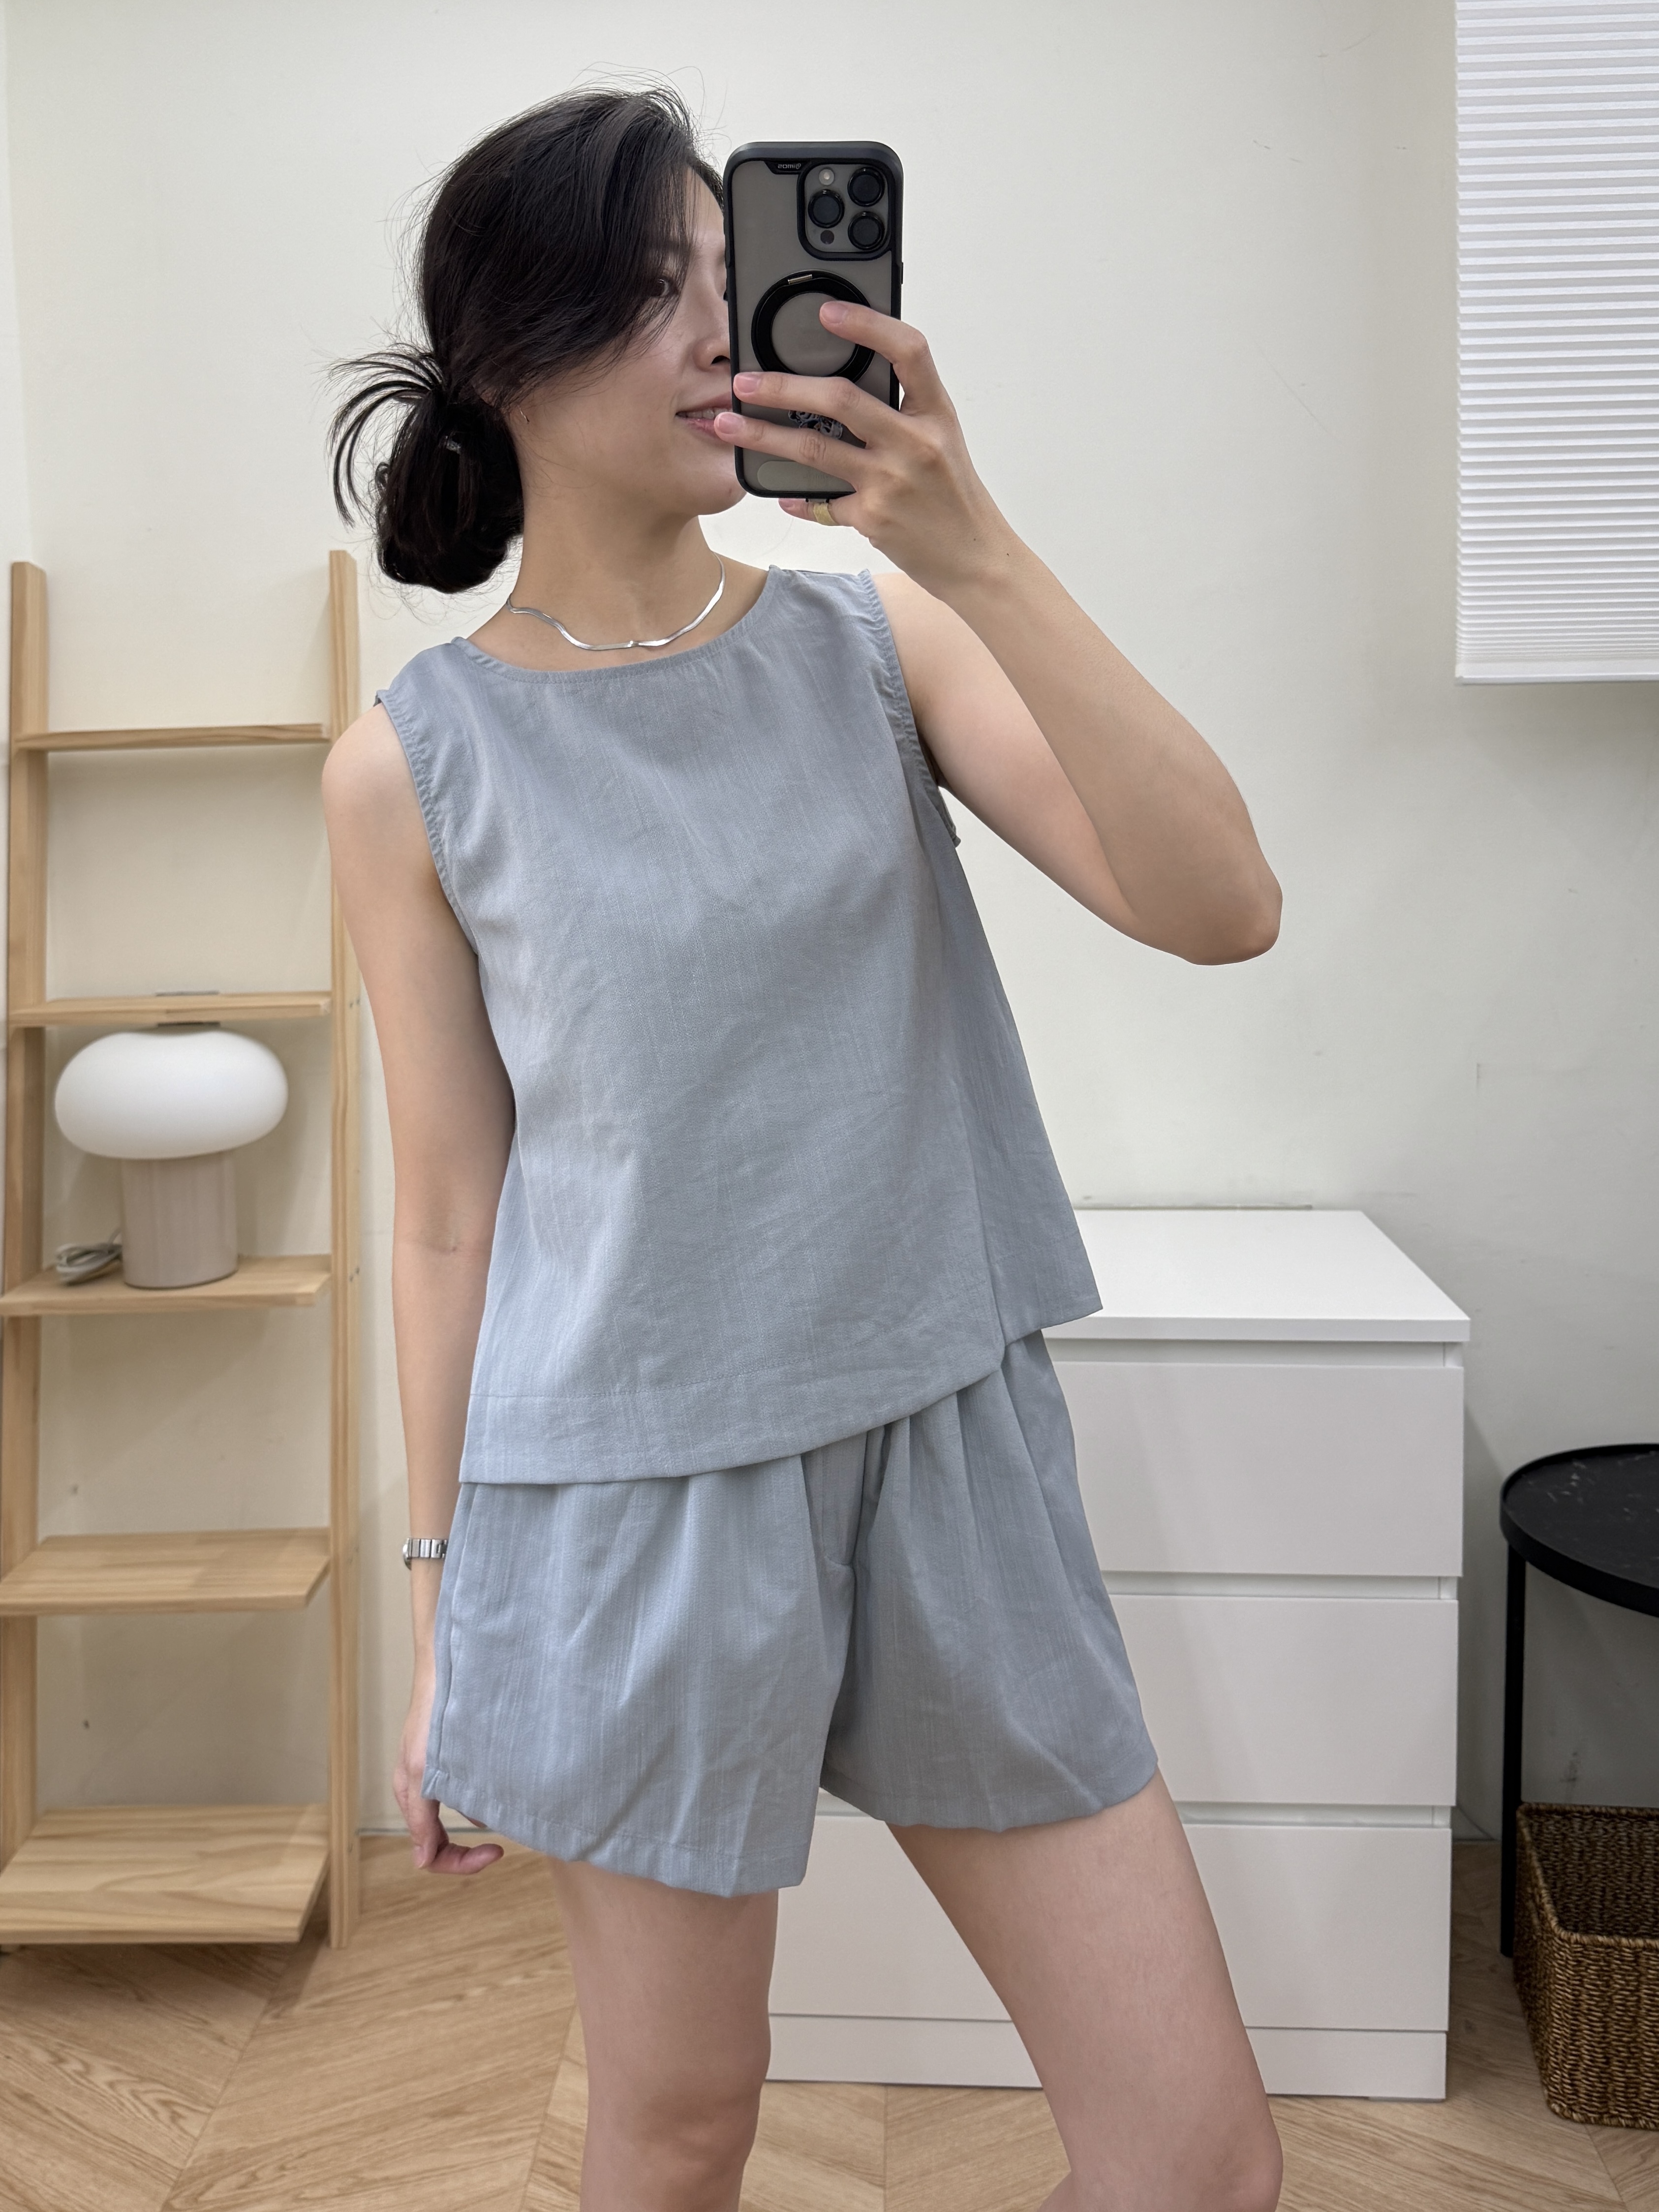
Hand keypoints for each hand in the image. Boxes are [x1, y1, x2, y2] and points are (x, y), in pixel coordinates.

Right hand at [395, 1664, 503, 1874]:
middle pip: (443, 1841)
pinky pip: (467, 1790)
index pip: (432, 1854)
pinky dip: (483, 1795)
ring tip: (506, 1803)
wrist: (447, 1663)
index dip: (463, 1863)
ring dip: (481, 1818)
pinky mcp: (453, 1756)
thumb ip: (421, 1816)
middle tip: (503, 1844)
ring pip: (458, 1816)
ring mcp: (436, 1773)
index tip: (497, 1850)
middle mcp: (422, 1790)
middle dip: (472, 1849)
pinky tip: (502, 1781)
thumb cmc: (432, 1710)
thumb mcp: (421, 1766)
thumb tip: (423, 1861)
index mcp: (411, 1797)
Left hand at [715, 302, 1015, 598]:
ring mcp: (891, 481)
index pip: (907, 350)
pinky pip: (821, 501)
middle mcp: (914, 442)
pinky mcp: (872, 517)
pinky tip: (781, 493)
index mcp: (935, 412)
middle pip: (840, 398)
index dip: (867, 324)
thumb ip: (901, 411)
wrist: (975, 558)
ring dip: (763, 436)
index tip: (827, 311)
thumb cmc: (953, 496)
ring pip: (814, 449)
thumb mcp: (941, 441)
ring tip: (728, 425)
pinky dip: (798, 496)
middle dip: (783, 387)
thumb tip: (843, 388)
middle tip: (743, 381)